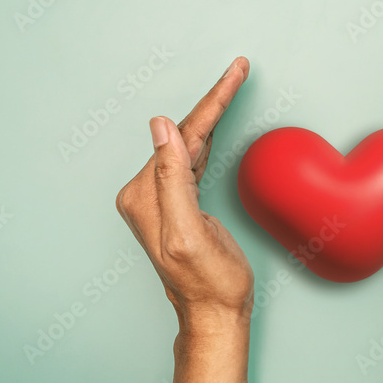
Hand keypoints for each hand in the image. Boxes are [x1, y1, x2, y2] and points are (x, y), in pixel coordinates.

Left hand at [116, 57, 253, 333]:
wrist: (214, 314)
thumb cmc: (208, 282)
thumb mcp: (190, 231)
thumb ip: (172, 178)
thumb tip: (159, 127)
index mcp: (144, 195)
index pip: (181, 136)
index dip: (212, 101)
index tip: (235, 70)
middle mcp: (144, 193)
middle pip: (184, 135)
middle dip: (214, 101)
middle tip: (239, 67)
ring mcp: (159, 199)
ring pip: (189, 144)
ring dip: (212, 114)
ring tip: (233, 81)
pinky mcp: (177, 204)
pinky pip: (192, 160)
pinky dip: (207, 137)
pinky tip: (215, 122)